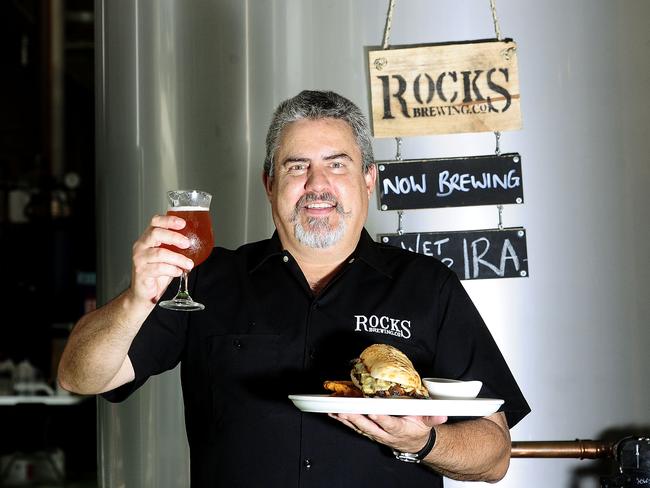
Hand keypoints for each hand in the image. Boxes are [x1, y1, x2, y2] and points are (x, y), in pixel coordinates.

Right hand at [130, 214, 193, 303]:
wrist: (146, 292)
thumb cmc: (158, 271)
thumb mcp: (168, 254)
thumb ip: (176, 246)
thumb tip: (198, 240)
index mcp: (148, 237)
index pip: (155, 222)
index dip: (169, 220)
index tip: (183, 223)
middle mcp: (141, 245)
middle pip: (156, 234)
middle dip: (174, 237)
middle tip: (187, 244)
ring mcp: (139, 259)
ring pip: (160, 253)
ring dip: (178, 258)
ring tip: (188, 264)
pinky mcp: (141, 272)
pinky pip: (159, 268)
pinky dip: (172, 270)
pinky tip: (178, 272)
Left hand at [329, 413, 446, 452]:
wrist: (413, 443)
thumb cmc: (418, 429)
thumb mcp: (427, 422)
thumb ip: (433, 417)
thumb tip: (442, 414)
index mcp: (399, 430)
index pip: (389, 424)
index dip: (381, 418)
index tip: (373, 411)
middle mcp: (384, 433)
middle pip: (369, 426)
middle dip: (356, 418)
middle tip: (346, 410)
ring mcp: (375, 433)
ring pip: (359, 426)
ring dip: (346, 419)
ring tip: (335, 411)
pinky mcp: (368, 431)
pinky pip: (354, 426)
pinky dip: (343, 420)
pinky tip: (333, 413)